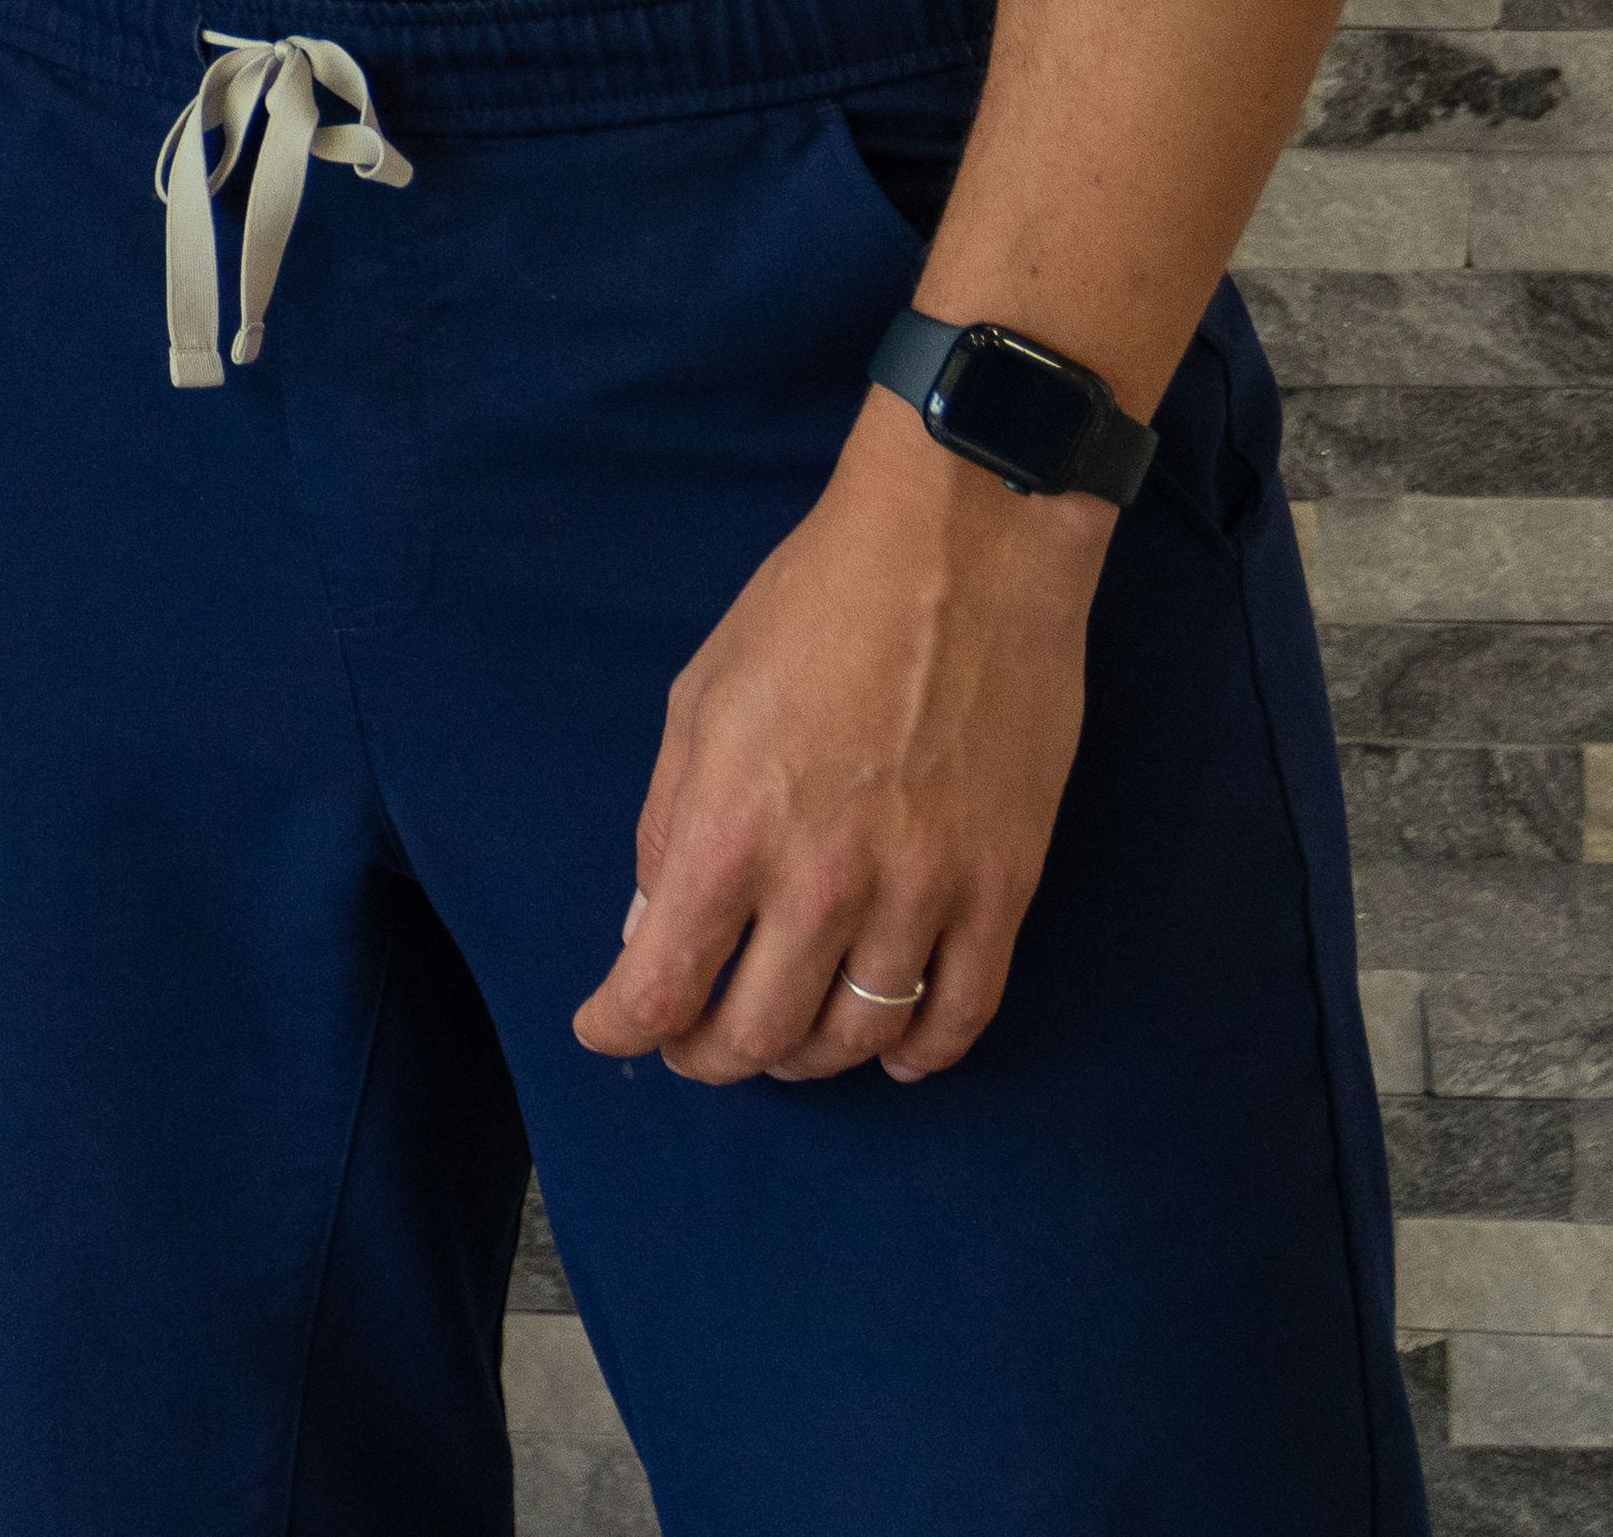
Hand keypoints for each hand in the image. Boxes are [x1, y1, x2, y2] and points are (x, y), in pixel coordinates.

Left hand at [567, 410, 1110, 1085]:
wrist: (960, 555)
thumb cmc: (809, 610)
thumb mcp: (698, 702)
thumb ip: (670, 823)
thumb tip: (651, 923)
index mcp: (733, 829)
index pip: (665, 983)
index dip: (625, 1028)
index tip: (608, 1031)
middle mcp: (826, 880)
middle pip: (761, 1033)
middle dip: (710, 1055)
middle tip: (693, 1044)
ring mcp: (926, 891)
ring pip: (861, 1035)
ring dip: (809, 1058)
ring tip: (782, 1043)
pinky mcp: (1005, 888)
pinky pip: (964, 1011)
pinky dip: (922, 1052)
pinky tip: (894, 1052)